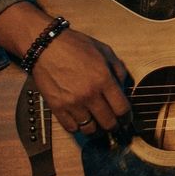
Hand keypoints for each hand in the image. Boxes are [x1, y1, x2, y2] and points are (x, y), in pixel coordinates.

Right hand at [0, 2, 130, 134]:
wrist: (47, 46)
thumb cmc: (75, 46)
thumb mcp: (105, 51)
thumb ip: (119, 71)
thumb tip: (124, 89)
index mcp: (104, 79)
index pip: (122, 109)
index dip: (127, 118)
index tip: (126, 119)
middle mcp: (89, 94)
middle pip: (108, 123)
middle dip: (114, 126)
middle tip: (114, 124)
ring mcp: (72, 103)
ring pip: (90, 129)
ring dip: (96, 129)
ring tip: (97, 123)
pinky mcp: (57, 107)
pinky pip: (71, 128)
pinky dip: (78, 127)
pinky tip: (81, 120)